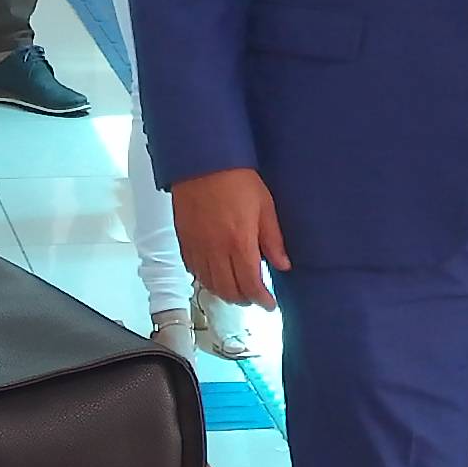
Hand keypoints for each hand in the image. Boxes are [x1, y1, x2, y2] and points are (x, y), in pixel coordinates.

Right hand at [170, 168, 288, 308]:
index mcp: (239, 243)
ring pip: (210, 285)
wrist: (202, 162)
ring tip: (238, 292)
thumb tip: (283, 264)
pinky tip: (216, 278)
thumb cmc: (235, 178)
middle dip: (245, 300)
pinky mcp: (184, 242)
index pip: (251, 284)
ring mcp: (198, 248)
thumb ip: (273, 239)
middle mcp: (216, 251)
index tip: (269, 304)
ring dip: (225, 294)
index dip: (262, 300)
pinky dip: (206, 281)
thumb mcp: (265, 206)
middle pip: (229, 291)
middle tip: (255, 298)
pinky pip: (194, 272)